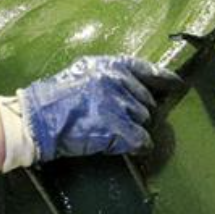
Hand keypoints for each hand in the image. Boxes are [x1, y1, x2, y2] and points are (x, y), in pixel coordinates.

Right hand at [20, 55, 182, 162]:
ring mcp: (117, 105)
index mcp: (109, 65)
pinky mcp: (116, 128)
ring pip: (144, 119)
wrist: (37, 119)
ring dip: (136, 128)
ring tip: (118, 133)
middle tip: (124, 119)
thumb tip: (131, 88)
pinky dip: (141, 145)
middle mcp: (117, 81)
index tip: (176, 85)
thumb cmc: (55, 98)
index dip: (164, 78)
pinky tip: (135, 148)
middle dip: (140, 111)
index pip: (146, 69)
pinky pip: (141, 139)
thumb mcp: (83, 73)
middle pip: (146, 100)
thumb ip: (107, 76)